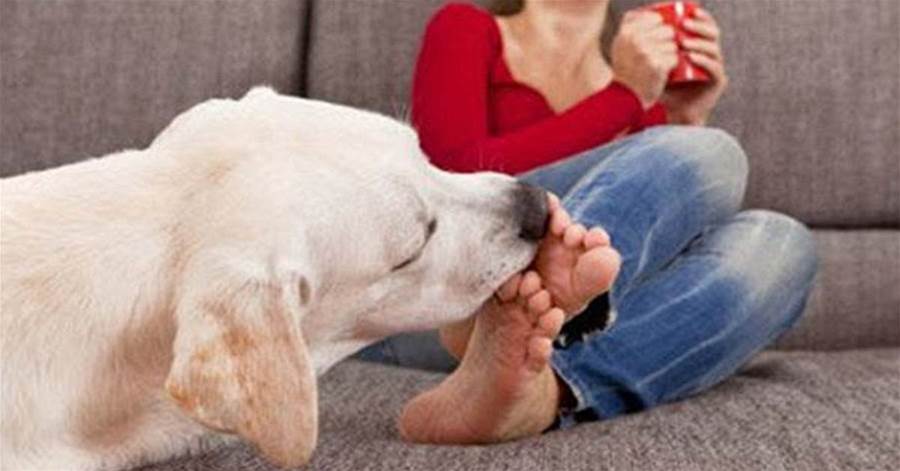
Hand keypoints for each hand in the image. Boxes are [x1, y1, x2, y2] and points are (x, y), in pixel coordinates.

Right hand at [611, 10, 678, 108]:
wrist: (625, 98)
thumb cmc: (626, 72)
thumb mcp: (621, 45)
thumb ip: (632, 27)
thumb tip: (657, 14)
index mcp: (626, 32)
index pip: (655, 17)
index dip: (660, 27)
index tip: (656, 39)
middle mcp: (635, 40)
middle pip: (667, 29)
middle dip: (667, 40)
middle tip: (659, 53)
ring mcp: (647, 52)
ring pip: (673, 43)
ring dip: (671, 53)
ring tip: (659, 63)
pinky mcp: (658, 65)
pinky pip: (676, 57)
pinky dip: (673, 65)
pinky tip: (663, 71)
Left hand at [660, 9, 728, 125]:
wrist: (673, 113)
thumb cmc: (664, 87)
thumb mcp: (658, 64)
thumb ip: (654, 47)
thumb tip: (637, 25)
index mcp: (700, 47)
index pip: (704, 26)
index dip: (700, 16)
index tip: (687, 9)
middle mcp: (711, 55)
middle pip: (713, 33)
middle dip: (699, 26)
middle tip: (684, 23)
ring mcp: (716, 68)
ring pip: (714, 49)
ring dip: (699, 43)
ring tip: (683, 42)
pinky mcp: (718, 81)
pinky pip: (714, 67)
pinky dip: (702, 60)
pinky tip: (689, 57)